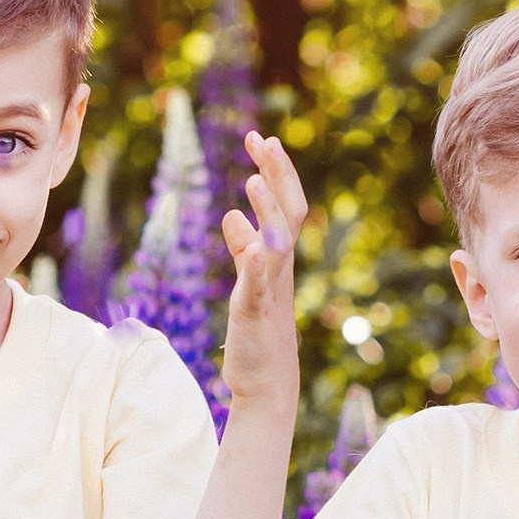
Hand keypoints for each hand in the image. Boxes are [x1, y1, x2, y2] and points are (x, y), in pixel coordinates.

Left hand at [216, 131, 309, 412]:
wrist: (267, 381)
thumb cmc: (258, 332)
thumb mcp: (248, 282)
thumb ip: (243, 249)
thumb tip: (231, 216)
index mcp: (277, 258)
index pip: (283, 205)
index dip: (274, 171)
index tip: (259, 137)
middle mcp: (279, 268)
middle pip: (287, 212)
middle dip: (276, 175)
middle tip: (260, 138)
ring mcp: (268, 289)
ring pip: (276, 242)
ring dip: (267, 210)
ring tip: (252, 179)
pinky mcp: (254, 312)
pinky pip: (256, 284)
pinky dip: (255, 263)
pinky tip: (249, 244)